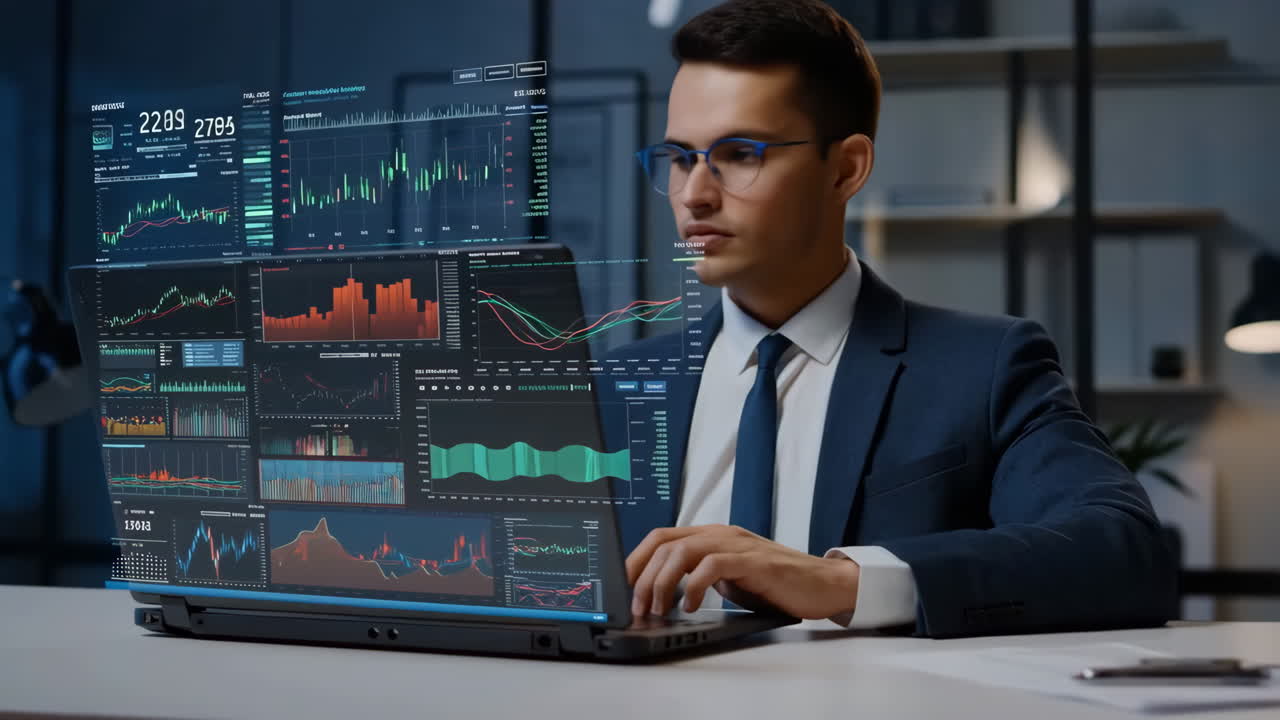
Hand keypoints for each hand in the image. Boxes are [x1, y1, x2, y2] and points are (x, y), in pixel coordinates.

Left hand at [625, 524, 859, 618]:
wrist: (823, 584)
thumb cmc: (776, 584)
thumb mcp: (730, 578)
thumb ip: (702, 576)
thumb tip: (665, 595)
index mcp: (712, 535)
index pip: (661, 537)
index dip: (636, 559)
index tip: (622, 586)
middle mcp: (721, 534)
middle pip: (665, 542)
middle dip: (643, 575)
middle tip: (638, 605)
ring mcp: (737, 545)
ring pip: (683, 551)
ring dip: (662, 581)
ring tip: (658, 607)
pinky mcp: (753, 561)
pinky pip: (712, 566)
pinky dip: (694, 585)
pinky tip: (691, 605)